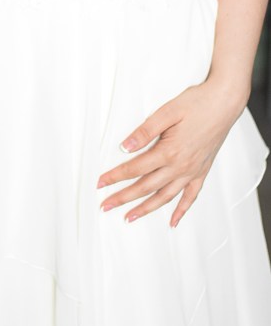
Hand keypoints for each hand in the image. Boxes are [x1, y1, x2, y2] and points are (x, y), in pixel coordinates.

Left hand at [97, 81, 240, 226]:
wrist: (224, 103)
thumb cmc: (197, 104)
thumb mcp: (166, 112)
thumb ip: (145, 131)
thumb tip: (125, 147)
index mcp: (169, 151)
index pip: (135, 168)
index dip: (115, 176)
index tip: (101, 183)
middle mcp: (181, 166)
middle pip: (146, 187)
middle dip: (123, 197)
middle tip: (106, 205)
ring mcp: (192, 171)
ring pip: (165, 197)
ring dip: (146, 209)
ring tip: (130, 217)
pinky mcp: (202, 171)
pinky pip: (191, 196)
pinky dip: (181, 211)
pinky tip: (173, 221)